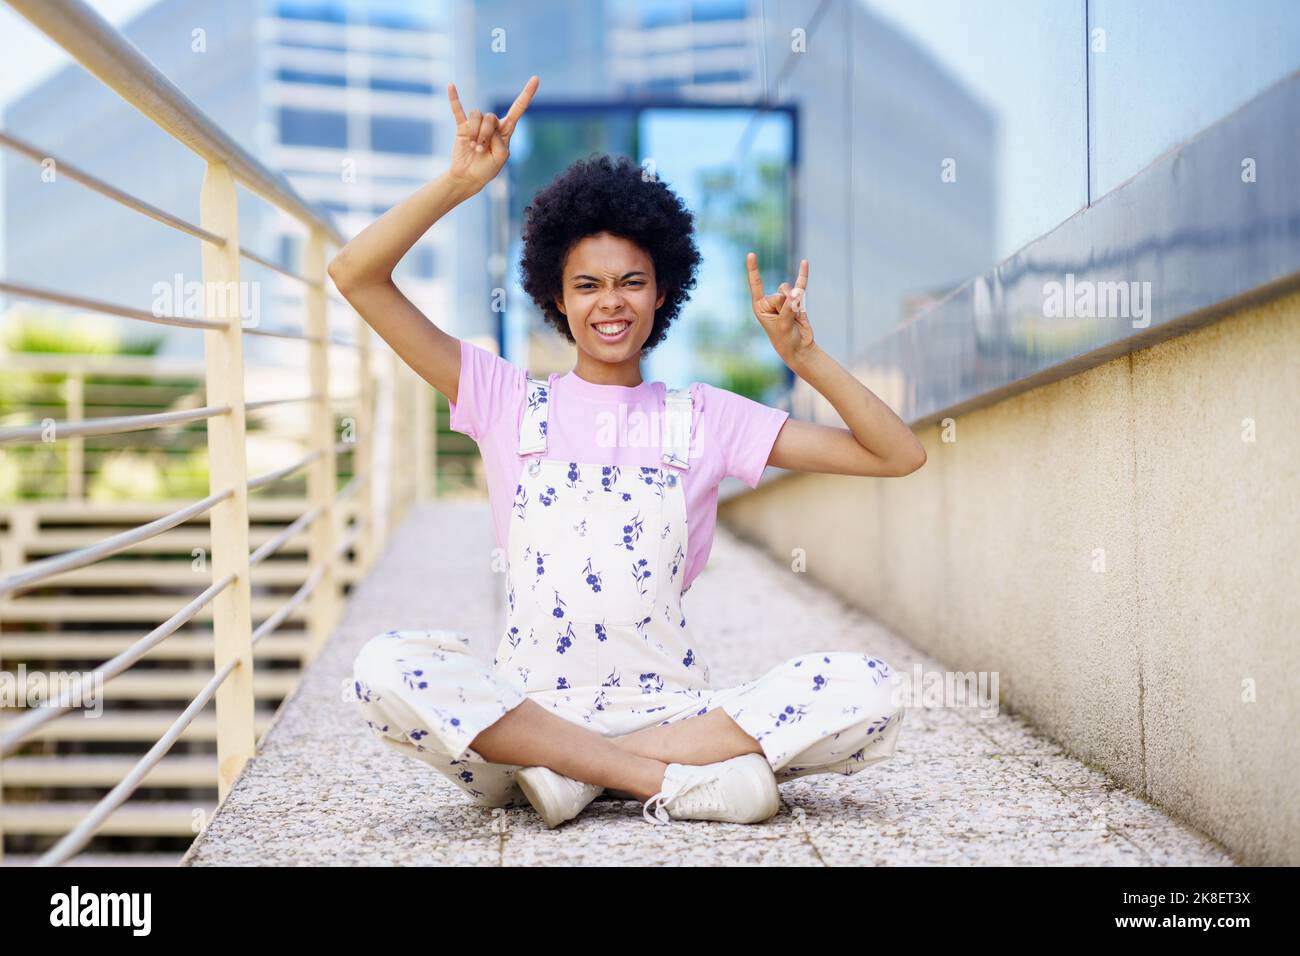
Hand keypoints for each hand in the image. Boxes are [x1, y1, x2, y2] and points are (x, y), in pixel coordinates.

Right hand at [445, 75, 538, 193]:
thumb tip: (490, 126)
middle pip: (490, 116)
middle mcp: (492, 125)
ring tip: (473, 147)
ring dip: (474, 133)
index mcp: (505, 131)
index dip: (526, 94)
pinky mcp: (462, 126)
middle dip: (485, 134)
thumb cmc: (487, 169)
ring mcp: (477, 124)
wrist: (468, 177)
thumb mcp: (500, 159)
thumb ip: (500, 142)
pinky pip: (458, 109)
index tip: (535, 78)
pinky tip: (451, 86)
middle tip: (481, 149)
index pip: (517, 109)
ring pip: (476, 115)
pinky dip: (454, 98)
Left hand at [746, 254, 812, 364]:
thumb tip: (796, 292)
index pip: (756, 284)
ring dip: (794, 304)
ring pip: (790, 290)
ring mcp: (783, 300)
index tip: (751, 254)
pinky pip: (801, 285)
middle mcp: (770, 301)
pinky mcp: (797, 300)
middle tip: (785, 321)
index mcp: (760, 306)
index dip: (753, 269)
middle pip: (780, 292)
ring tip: (793, 318)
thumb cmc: (785, 339)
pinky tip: (804, 262)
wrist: (799, 348)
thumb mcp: (783, 325)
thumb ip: (788, 308)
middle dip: (785, 306)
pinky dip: (803, 274)